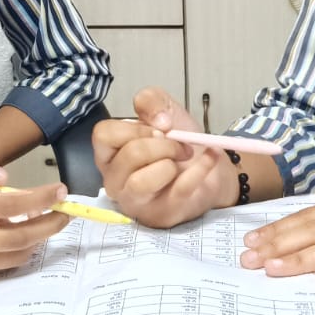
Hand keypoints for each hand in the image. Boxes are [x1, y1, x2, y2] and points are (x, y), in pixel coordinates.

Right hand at [0, 176, 71, 283]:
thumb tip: (7, 179)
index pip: (3, 205)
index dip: (38, 199)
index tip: (60, 191)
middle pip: (13, 239)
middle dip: (47, 226)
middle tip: (64, 214)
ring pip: (10, 258)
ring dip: (36, 240)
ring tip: (44, 222)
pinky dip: (16, 252)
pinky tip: (18, 234)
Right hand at [92, 87, 237, 228]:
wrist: (210, 171)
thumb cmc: (177, 145)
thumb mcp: (163, 112)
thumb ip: (151, 100)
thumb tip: (159, 122)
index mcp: (110, 155)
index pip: (104, 136)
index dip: (133, 128)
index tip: (156, 129)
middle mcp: (116, 181)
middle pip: (130, 155)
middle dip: (163, 143)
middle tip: (180, 144)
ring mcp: (137, 202)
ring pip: (142, 181)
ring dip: (171, 160)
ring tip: (185, 156)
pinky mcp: (162, 214)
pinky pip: (180, 189)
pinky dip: (201, 168)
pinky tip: (210, 157)